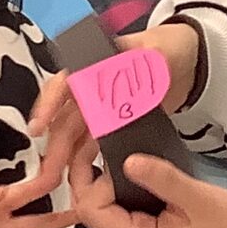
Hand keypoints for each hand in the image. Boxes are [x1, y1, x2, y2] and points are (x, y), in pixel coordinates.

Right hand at [28, 20, 202, 178]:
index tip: (38, 126)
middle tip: (47, 171)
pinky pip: (93, 142)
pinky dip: (86, 159)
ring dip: (65, 156)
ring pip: (74, 134)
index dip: (48, 104)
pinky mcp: (111, 123)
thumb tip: (115, 77)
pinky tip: (84, 177)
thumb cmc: (167, 48)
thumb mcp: (153, 54)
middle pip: (65, 117)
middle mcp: (90, 88)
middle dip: (54, 144)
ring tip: (57, 180)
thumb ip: (136, 66)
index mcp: (94, 65)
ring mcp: (100, 108)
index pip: (63, 83)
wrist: (188, 63)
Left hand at [65, 152, 226, 227]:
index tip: (107, 149)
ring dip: (103, 182)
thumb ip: (161, 179)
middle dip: (90, 177)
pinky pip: (121, 214)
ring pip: (104, 212)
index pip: (92, 211)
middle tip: (98, 141)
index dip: (93, 179)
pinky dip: (119, 191)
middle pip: (92, 213)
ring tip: (109, 148)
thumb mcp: (199, 198)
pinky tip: (125, 169)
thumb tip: (127, 159)